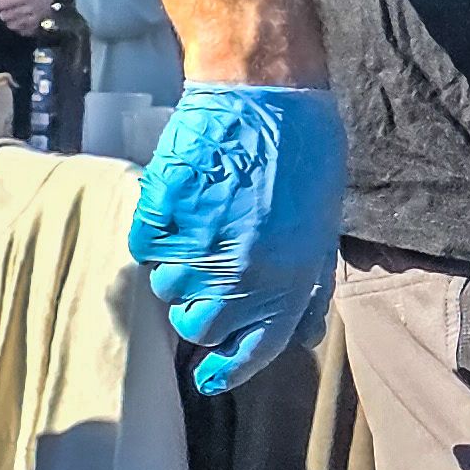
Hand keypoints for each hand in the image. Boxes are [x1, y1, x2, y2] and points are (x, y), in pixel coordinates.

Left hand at [0, 0, 54, 36]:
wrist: (58, 3)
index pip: (1, 4)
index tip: (3, 3)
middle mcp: (28, 8)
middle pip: (4, 16)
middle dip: (4, 13)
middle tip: (9, 10)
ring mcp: (32, 20)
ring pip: (10, 25)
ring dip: (10, 21)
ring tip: (15, 16)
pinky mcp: (36, 29)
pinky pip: (20, 31)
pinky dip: (18, 27)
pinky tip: (21, 22)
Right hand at [128, 83, 347, 393]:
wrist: (265, 92)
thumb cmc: (304, 156)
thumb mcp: (324, 228)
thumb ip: (310, 288)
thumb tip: (302, 338)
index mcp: (289, 280)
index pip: (253, 350)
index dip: (228, 369)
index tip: (209, 377)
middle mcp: (241, 272)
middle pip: (197, 327)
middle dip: (200, 311)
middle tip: (209, 279)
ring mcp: (197, 243)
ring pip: (166, 290)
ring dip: (178, 269)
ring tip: (202, 226)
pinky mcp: (161, 211)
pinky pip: (145, 247)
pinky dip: (157, 233)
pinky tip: (182, 206)